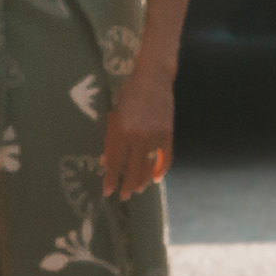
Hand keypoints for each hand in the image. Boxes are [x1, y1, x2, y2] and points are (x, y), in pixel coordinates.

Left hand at [101, 72, 175, 199]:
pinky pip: (165, 158)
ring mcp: (154, 137)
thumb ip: (112, 139)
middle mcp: (137, 137)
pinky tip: (155, 178)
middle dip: (126, 186)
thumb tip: (107, 162)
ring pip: (148, 167)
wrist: (153, 79)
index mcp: (120, 131)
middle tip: (123, 196)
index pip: (115, 163)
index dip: (111, 179)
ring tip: (137, 189)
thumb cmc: (129, 95)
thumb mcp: (115, 115)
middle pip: (131, 170)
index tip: (107, 191)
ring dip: (142, 181)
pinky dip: (160, 170)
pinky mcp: (167, 134)